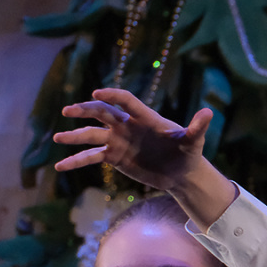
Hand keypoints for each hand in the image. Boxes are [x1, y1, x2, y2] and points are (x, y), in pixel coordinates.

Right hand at [52, 90, 237, 226]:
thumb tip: (209, 112)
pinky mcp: (114, 157)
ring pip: (91, 135)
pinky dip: (76, 160)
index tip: (97, 94)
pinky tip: (60, 166)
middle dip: (85, 110)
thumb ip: (197, 127)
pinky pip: (91, 157)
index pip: (125, 102)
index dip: (112, 96)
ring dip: (74, 136)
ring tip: (57, 138)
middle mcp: (127, 126)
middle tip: (68, 110)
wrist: (181, 173)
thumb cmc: (188, 152)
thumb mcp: (193, 141)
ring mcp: (118, 141)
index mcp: (144, 117)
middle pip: (102, 113)